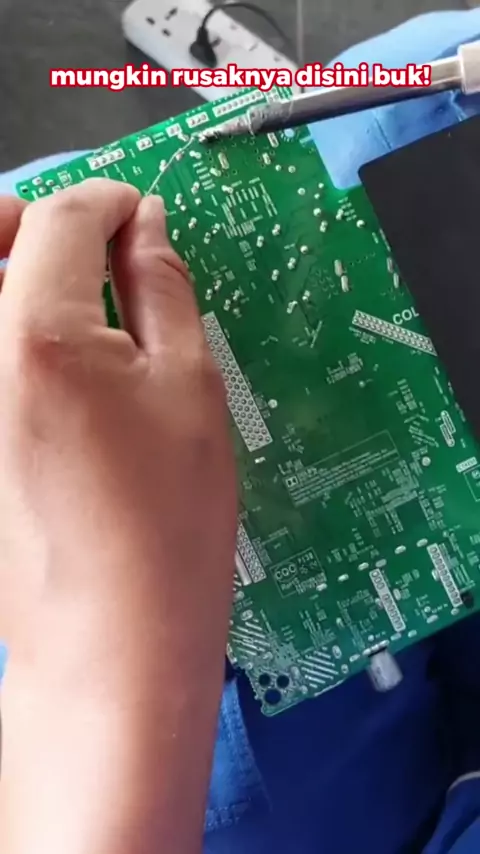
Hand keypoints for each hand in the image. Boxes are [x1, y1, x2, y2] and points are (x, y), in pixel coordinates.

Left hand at [0, 180, 236, 853]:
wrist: (111, 637)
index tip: (137, 215)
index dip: (110, 202)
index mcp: (38, 333)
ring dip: (13, 273)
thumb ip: (163, 289)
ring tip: (66, 302)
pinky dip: (8, 336)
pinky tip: (49, 366)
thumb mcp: (190, 388)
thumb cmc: (167, 521)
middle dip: (36, 221)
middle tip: (87, 247)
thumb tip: (147, 227)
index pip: (64, 218)